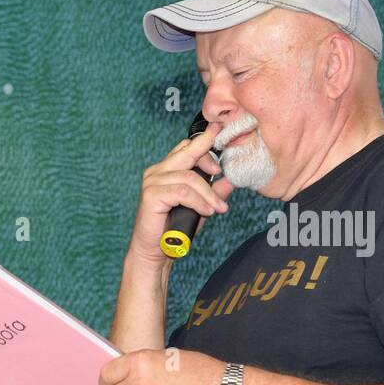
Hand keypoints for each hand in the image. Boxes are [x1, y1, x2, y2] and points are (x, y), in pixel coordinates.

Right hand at [127, 124, 234, 266]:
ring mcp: (152, 182)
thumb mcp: (200, 206)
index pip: (185, 148)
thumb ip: (214, 191)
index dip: (203, 142)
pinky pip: (183, 192)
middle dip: (207, 157)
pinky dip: (198, 202)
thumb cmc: (174, 228)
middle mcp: (157, 171)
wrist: (155, 251)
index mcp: (165, 169)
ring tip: (218, 208)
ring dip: (208, 194)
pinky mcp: (152, 195)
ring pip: (189, 178)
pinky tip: (207, 211)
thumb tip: (231, 180)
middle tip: (221, 168)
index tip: (217, 133)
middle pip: (187, 154)